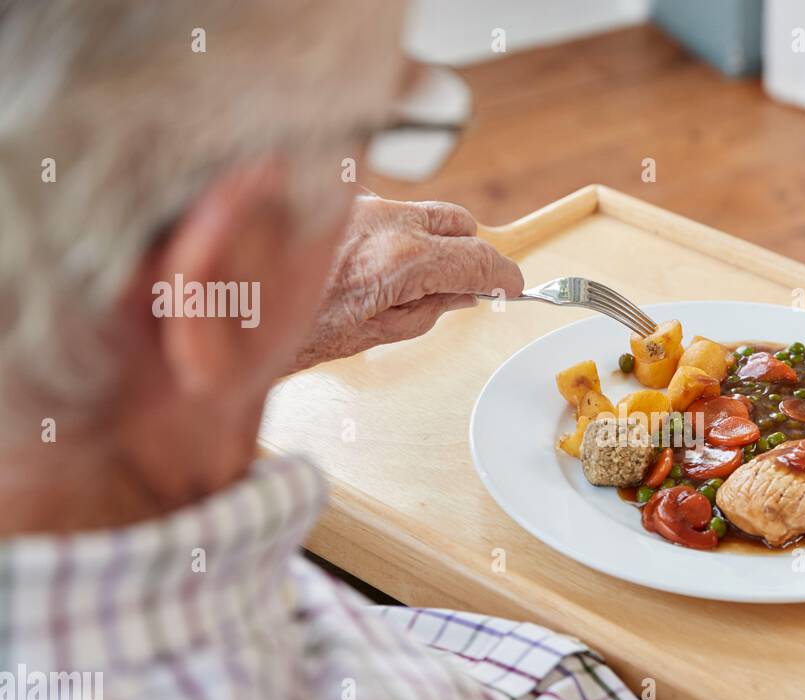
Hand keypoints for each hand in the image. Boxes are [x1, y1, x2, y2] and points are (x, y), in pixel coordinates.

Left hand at [294, 196, 523, 370]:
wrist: (231, 311)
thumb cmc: (293, 332)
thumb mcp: (377, 335)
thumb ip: (431, 309)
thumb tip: (463, 295)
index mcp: (402, 260)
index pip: (478, 258)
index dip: (504, 276)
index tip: (513, 287)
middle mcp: (383, 220)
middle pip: (459, 221)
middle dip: (469, 250)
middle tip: (465, 283)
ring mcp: (357, 204)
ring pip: (420, 211)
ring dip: (428, 239)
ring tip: (407, 278)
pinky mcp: (332, 200)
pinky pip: (379, 208)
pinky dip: (387, 231)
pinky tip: (365, 263)